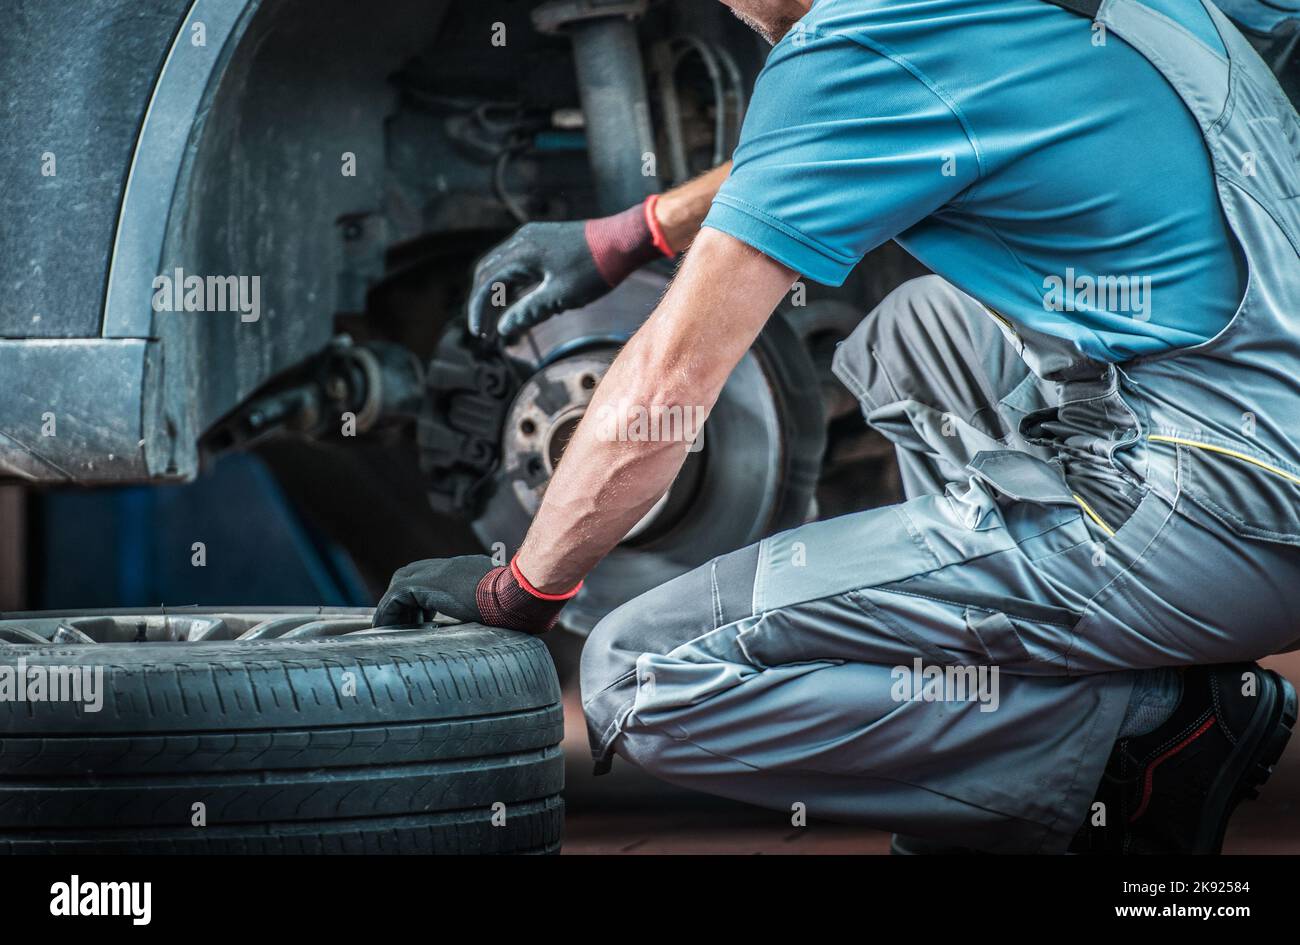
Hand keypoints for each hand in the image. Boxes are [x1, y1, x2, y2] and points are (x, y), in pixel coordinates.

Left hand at [372, 554, 580, 634]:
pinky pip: (396, 598)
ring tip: (392, 628)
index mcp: (467, 571)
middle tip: (403, 621)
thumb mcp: (509, 602)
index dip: (421, 594)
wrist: (520, 592)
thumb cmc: (523, 601)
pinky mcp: (428, 586)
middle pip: (411, 574)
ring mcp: (438, 573)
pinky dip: (388, 612)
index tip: (421, 616)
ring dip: (394, 606)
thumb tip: (527, 623)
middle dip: (403, 597)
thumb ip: (504, 606)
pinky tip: (387, 627)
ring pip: (401, 584)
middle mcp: (449, 568)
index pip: (434, 575)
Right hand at [467, 199, 669, 340]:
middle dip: (483, 303)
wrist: (625, 240)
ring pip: (501, 268)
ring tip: (497, 322)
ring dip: (496, 294)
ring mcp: (531, 238)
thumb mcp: (561, 297)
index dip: (479, 310)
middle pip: (487, 273)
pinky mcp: (543, 240)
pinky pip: (517, 263)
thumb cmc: (595, 268)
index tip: (480, 334)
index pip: (486, 283)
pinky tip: (516, 303)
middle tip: (485, 332)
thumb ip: (528, 312)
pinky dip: (511, 284)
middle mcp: (521, 240)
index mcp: (521, 252)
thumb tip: (502, 329)